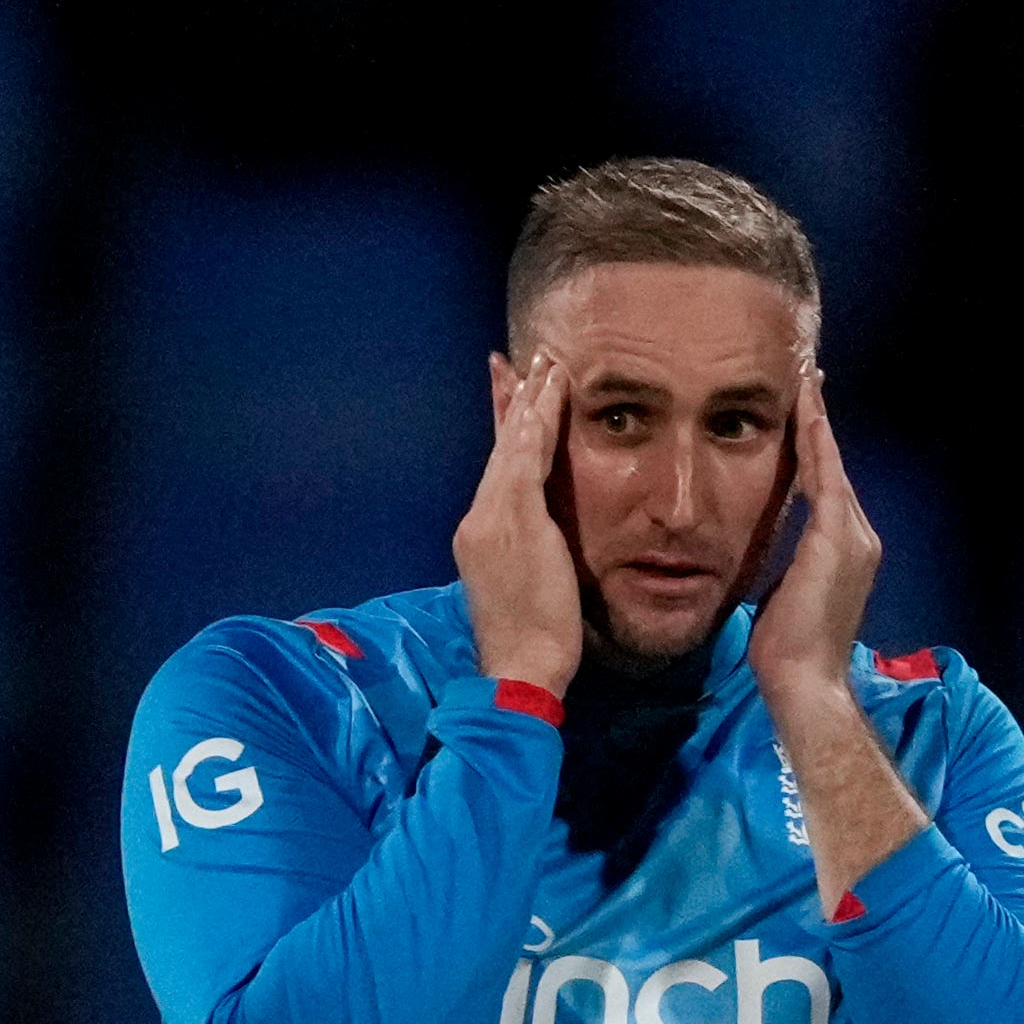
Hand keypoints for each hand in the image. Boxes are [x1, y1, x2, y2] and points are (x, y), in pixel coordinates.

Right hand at [456, 352, 582, 693]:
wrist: (518, 664)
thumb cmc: (528, 637)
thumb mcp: (524, 584)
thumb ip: (523, 551)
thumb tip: (534, 537)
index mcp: (482, 532)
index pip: (496, 467)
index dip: (505, 427)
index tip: (512, 392)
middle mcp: (479, 518)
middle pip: (498, 448)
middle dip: (510, 401)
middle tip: (514, 359)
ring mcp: (492, 518)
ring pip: (513, 448)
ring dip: (529, 403)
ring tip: (544, 364)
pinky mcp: (514, 522)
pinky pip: (525, 464)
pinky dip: (533, 429)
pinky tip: (544, 400)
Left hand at [746, 362, 882, 707]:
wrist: (805, 680)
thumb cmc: (786, 650)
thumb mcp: (783, 594)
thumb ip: (786, 566)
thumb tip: (767, 553)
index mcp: (845, 549)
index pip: (828, 484)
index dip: (817, 446)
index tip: (804, 412)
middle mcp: (858, 536)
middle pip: (835, 464)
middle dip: (821, 421)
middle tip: (809, 377)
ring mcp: (853, 537)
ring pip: (832, 464)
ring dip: (819, 422)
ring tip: (807, 382)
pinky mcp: (838, 541)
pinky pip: (827, 479)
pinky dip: (818, 445)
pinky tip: (806, 415)